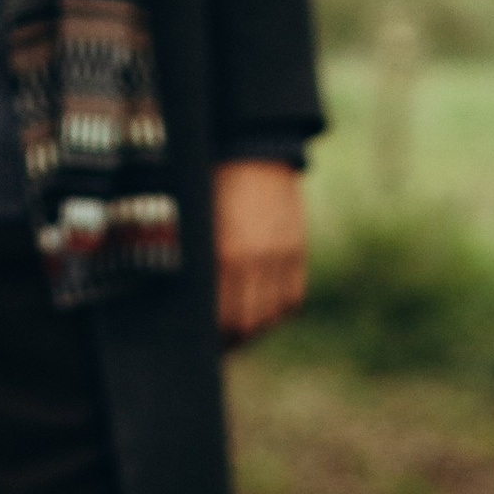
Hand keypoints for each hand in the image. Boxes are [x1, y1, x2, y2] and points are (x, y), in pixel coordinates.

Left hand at [214, 160, 307, 341]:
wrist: (254, 151)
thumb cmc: (213, 186)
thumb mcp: (198, 226)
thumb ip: (200, 266)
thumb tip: (195, 306)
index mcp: (225, 256)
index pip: (221, 319)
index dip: (212, 338)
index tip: (203, 343)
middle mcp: (256, 262)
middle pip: (247, 325)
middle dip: (231, 338)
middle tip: (218, 341)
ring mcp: (281, 258)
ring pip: (271, 316)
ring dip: (255, 327)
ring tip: (240, 326)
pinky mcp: (297, 252)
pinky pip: (291, 299)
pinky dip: (277, 311)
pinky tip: (263, 308)